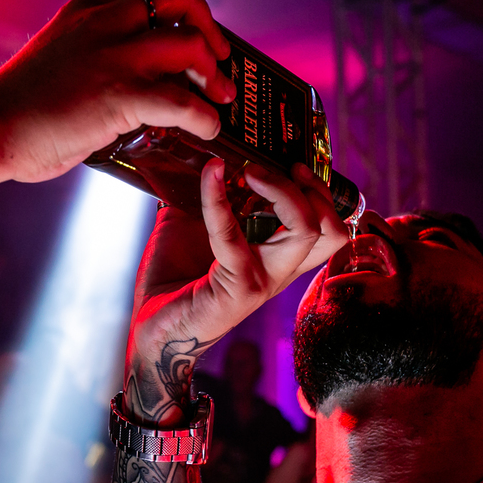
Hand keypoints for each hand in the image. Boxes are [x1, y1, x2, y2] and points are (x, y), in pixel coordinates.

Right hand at [0, 0, 235, 183]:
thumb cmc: (17, 107)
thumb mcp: (56, 56)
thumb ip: (92, 55)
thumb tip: (129, 85)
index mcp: (84, 10)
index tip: (184, 9)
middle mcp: (103, 24)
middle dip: (207, 23)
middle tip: (216, 54)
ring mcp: (114, 58)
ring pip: (189, 44)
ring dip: (214, 72)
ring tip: (218, 97)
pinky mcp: (120, 97)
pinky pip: (182, 102)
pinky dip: (205, 117)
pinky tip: (207, 130)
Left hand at [122, 160, 345, 425]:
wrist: (151, 330)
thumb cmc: (173, 280)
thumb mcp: (192, 226)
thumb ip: (206, 195)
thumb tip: (198, 152)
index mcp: (279, 258)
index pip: (330, 225)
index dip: (321, 190)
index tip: (290, 161)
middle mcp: (280, 271)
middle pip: (332, 228)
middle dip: (311, 188)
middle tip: (272, 166)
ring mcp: (262, 282)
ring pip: (308, 233)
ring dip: (283, 192)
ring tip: (251, 172)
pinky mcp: (236, 291)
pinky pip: (236, 237)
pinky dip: (219, 201)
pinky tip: (208, 177)